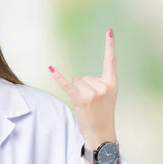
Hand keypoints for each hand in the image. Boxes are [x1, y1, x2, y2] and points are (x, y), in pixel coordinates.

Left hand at [49, 29, 117, 148]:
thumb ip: (98, 84)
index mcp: (112, 84)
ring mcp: (91, 93)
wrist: (101, 132)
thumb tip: (78, 80)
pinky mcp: (79, 99)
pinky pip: (66, 85)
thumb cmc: (103, 114)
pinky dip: (57, 77)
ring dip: (78, 92)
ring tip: (86, 105)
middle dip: (85, 88)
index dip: (110, 45)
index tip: (109, 31)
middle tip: (92, 103)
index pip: (110, 61)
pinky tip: (51, 68)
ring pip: (77, 81)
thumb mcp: (108, 96)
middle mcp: (102, 86)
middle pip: (84, 76)